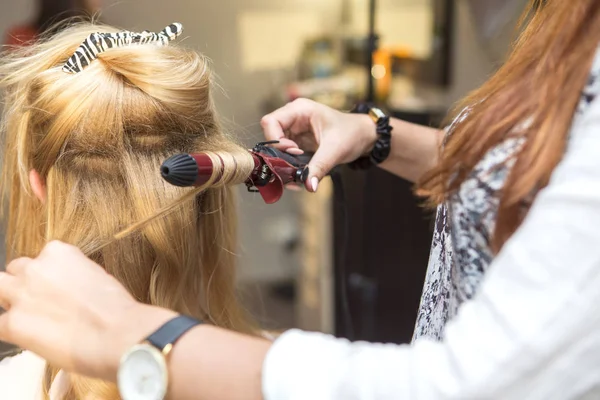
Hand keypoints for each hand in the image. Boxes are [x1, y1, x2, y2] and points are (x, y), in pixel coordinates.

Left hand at [0, 241, 175, 380]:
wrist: (118, 332)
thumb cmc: (117, 309)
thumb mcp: (97, 277)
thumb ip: (73, 278)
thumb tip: (67, 292)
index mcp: (59, 253)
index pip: (42, 259)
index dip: (49, 276)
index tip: (59, 289)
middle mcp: (36, 268)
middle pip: (16, 270)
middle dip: (25, 284)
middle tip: (42, 303)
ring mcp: (21, 294)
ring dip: (12, 302)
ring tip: (32, 318)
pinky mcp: (13, 323)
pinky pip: (0, 325)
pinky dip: (13, 332)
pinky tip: (34, 339)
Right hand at [261, 98, 375, 191]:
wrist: (364, 137)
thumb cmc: (352, 134)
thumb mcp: (335, 150)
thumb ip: (319, 167)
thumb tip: (308, 185)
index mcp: (300, 109)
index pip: (270, 122)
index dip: (276, 140)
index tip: (293, 152)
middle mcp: (294, 118)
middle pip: (271, 136)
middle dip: (279, 154)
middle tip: (295, 165)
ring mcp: (295, 130)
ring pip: (276, 148)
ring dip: (284, 162)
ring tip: (299, 172)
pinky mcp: (298, 142)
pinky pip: (285, 155)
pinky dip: (290, 166)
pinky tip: (300, 174)